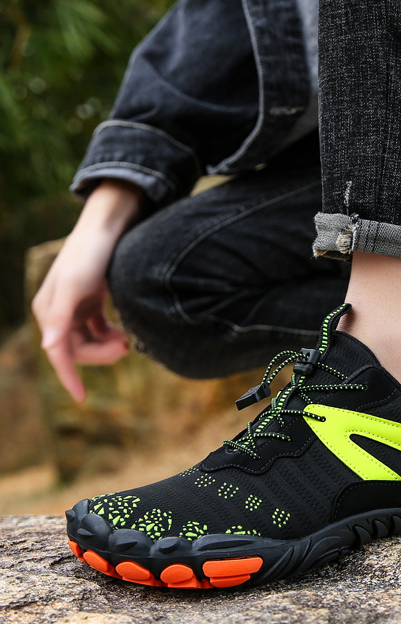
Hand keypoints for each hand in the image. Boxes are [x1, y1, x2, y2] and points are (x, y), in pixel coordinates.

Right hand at [31, 180, 144, 401]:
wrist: (110, 224)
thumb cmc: (91, 253)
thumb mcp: (76, 285)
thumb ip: (61, 317)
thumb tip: (49, 347)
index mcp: (48, 310)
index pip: (58, 352)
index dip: (69, 377)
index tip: (82, 399)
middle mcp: (58, 311)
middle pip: (77, 349)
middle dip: (101, 353)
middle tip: (128, 345)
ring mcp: (75, 306)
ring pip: (89, 341)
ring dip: (107, 345)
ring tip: (128, 340)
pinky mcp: (91, 299)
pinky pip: (98, 328)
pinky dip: (110, 334)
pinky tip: (124, 332)